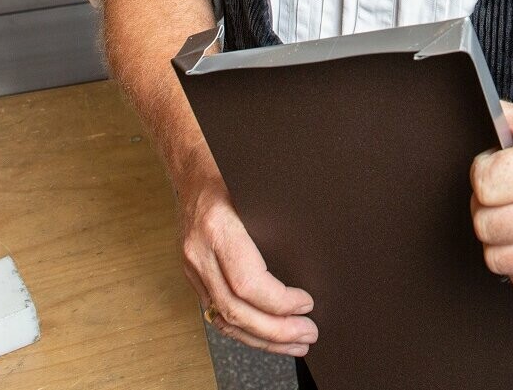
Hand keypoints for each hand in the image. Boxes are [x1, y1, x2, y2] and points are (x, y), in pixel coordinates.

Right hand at [178, 165, 317, 355]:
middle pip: (235, 309)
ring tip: (295, 342)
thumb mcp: (260, 187)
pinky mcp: (194, 276)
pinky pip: (217, 312)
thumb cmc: (231, 172)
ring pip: (223, 319)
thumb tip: (320, 253)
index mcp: (218, 228)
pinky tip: (268, 335)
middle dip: (276, 330)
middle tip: (308, 334)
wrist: (192, 169)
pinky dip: (245, 330)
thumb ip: (283, 218)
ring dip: (262, 339)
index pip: (248, 283)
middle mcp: (199, 252)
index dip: (280, 302)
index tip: (307, 303)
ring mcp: (192, 267)